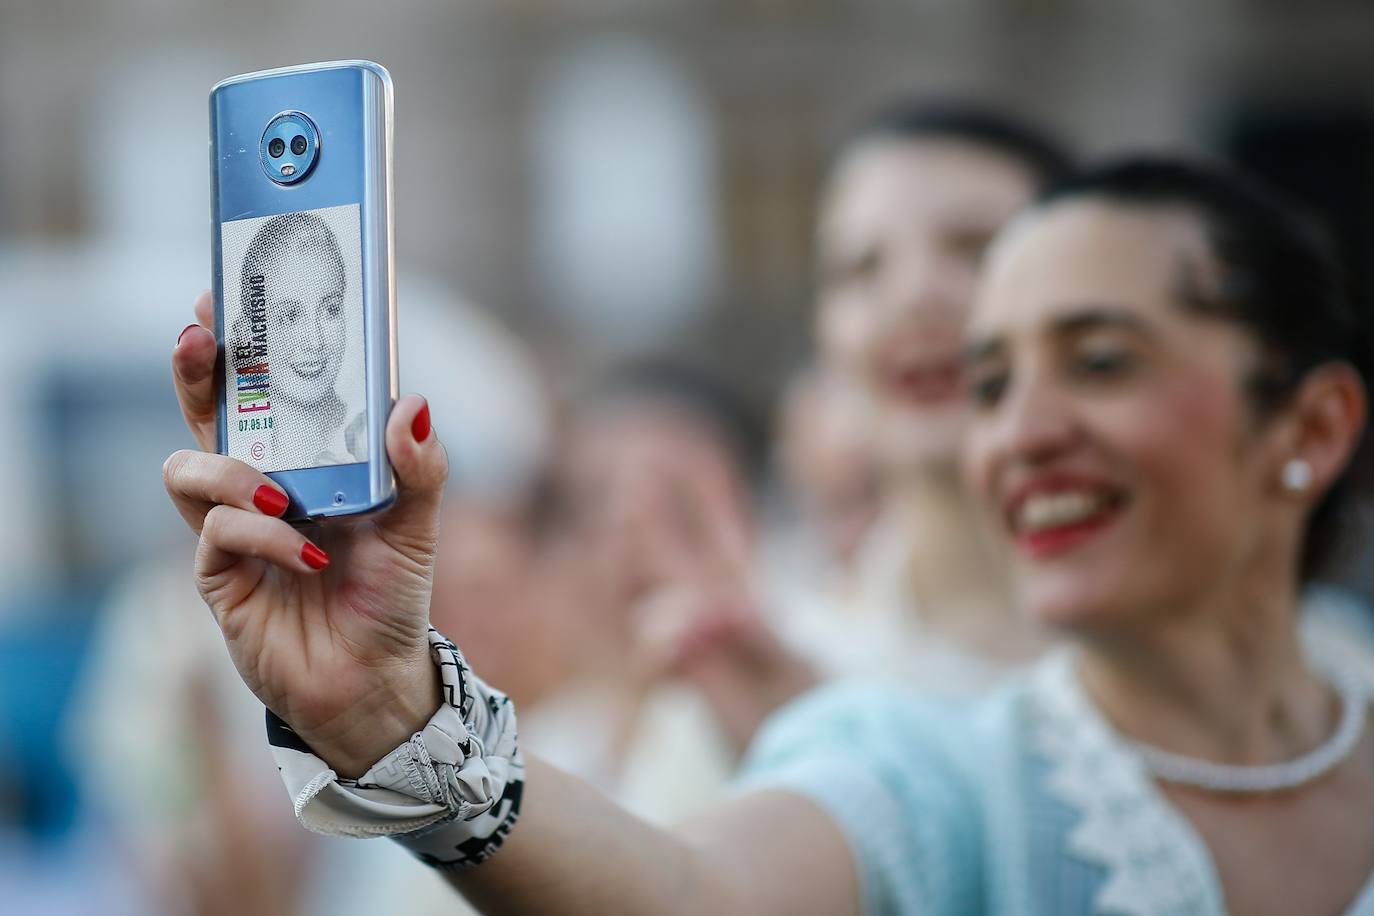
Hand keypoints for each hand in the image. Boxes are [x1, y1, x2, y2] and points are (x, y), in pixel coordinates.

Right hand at [165, 291, 446, 775]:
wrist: (375, 680)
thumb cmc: (393, 596)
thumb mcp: (420, 525)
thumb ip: (420, 467)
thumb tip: (413, 402)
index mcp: (308, 463)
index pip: (265, 393)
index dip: (241, 346)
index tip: (227, 298)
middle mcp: (262, 486)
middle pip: (208, 415)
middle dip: (199, 372)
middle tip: (204, 337)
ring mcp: (233, 528)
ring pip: (189, 469)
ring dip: (233, 471)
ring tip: (285, 497)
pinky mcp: (218, 575)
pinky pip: (213, 531)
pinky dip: (261, 535)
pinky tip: (307, 557)